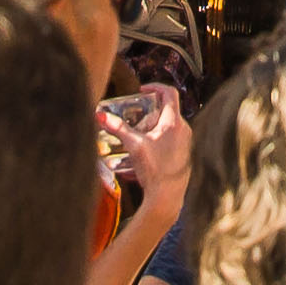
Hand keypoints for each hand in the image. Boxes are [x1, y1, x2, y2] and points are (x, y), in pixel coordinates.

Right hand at [104, 88, 191, 225]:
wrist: (166, 197)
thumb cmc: (153, 170)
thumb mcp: (133, 146)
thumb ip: (117, 129)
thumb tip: (100, 116)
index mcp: (174, 122)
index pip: (169, 93)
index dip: (155, 86)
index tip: (142, 89)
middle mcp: (183, 130)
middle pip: (167, 111)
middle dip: (149, 112)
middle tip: (135, 117)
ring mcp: (185, 143)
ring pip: (168, 126)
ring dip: (152, 127)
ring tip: (137, 135)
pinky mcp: (183, 155)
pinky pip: (170, 140)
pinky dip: (157, 140)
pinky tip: (142, 153)